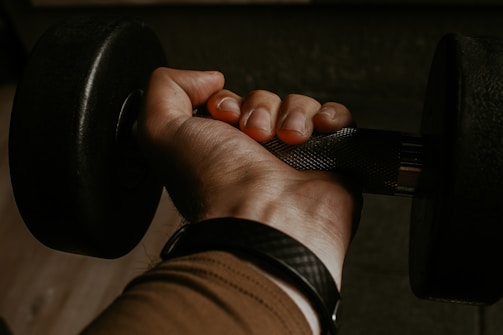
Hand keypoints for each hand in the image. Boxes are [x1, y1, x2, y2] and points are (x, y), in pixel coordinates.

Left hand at [139, 68, 360, 288]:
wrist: (266, 220)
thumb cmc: (217, 186)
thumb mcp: (161, 132)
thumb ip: (164, 90)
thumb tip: (206, 78)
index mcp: (219, 149)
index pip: (229, 104)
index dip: (225, 101)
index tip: (222, 116)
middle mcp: (256, 154)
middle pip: (264, 102)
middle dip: (258, 108)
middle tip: (253, 134)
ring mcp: (294, 156)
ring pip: (299, 106)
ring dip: (293, 112)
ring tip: (287, 138)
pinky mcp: (330, 159)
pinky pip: (336, 119)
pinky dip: (330, 115)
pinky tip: (318, 128)